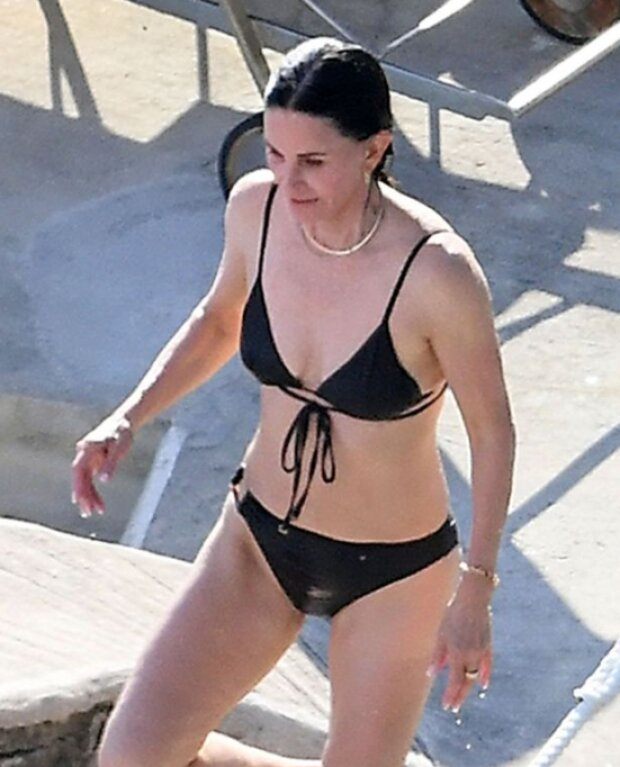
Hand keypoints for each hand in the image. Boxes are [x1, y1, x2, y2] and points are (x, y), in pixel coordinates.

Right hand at [71, 414, 133, 516]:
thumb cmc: (122, 433)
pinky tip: (95, 503)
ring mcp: (87, 459)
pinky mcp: (92, 462)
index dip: (78, 486)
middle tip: (88, 513)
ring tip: (96, 512)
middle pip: (80, 478)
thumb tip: (103, 480)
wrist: (123, 423)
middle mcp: (83, 453)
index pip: (78, 470)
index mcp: (88, 448)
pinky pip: (90, 479)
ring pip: (84, 480)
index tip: (80, 501)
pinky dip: (93, 491)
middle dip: (84, 496)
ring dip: (89, 496)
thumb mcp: (120, 448)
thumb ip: (111, 463)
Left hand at [427, 581, 493, 712]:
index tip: (447, 706)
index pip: (455, 681)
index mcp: (458, 653)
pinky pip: (488, 665)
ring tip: (462, 695)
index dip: (451, 695)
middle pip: (466, 682)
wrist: (473, 599)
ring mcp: (481, 651)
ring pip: (475, 675)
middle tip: (453, 707)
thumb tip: (432, 674)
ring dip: (468, 686)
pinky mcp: (488, 645)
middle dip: (459, 696)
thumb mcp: (441, 634)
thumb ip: (438, 655)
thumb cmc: (453, 614)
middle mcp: (471, 655)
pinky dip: (485, 675)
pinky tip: (483, 684)